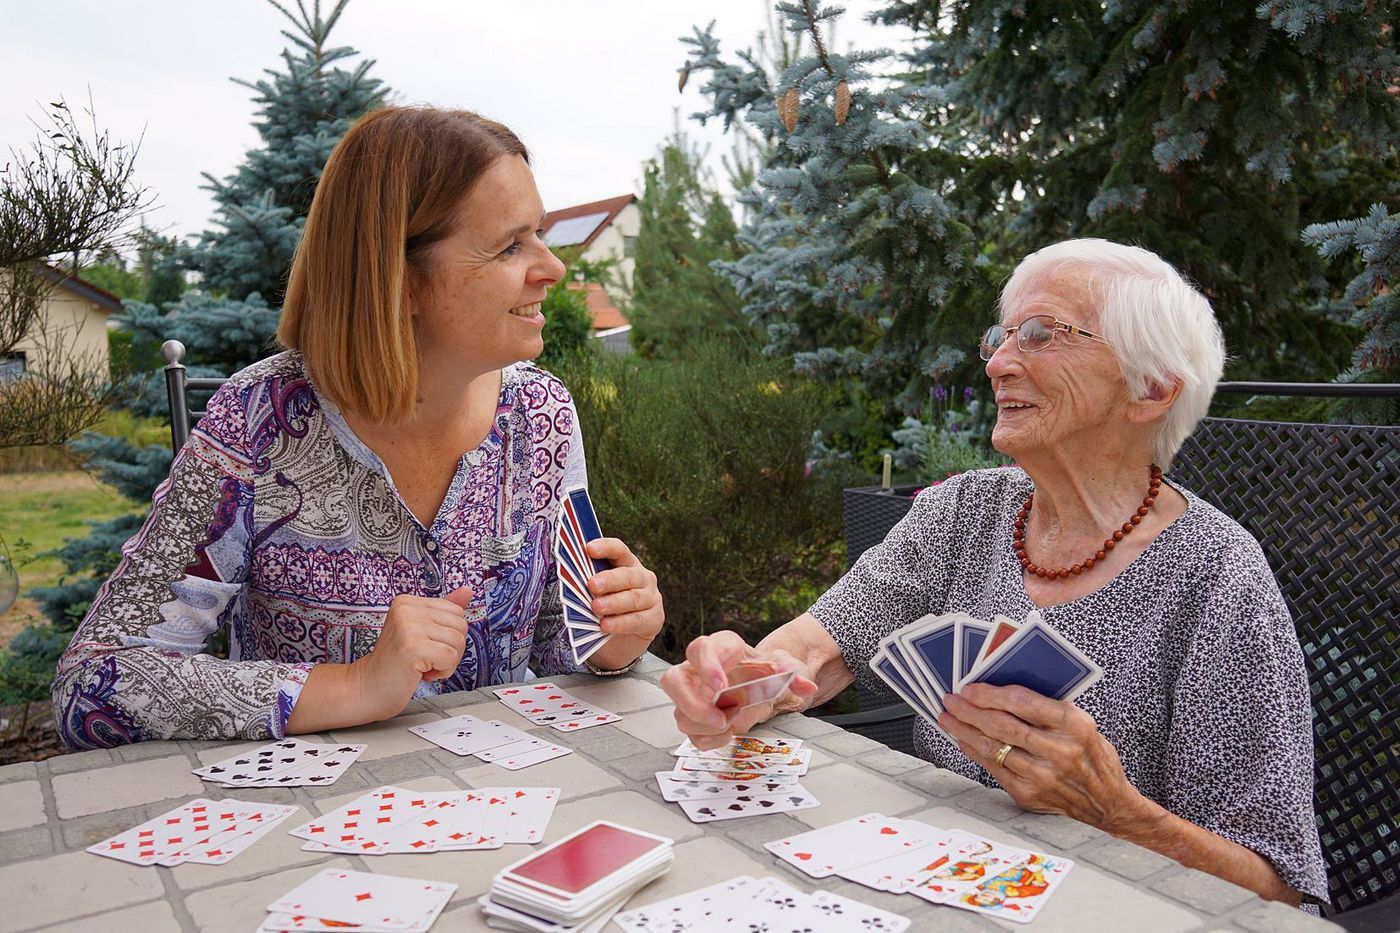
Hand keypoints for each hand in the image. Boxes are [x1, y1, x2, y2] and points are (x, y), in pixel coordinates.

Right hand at [351, 586, 474, 719]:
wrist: (368, 689)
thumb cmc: (395, 664)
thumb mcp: (421, 631)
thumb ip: (443, 611)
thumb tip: (467, 591)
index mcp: (408, 601)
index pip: (456, 611)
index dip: (448, 636)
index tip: (425, 646)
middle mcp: (407, 609)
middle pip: (461, 625)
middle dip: (451, 649)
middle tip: (425, 659)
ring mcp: (408, 627)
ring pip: (459, 642)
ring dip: (446, 662)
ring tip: (422, 666)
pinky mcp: (413, 648)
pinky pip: (450, 658)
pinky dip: (443, 671)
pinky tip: (422, 673)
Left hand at [577, 537, 662, 669]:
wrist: (617, 641)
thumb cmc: (603, 610)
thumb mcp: (595, 595)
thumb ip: (588, 586)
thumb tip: (570, 580)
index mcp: (626, 564)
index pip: (619, 550)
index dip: (606, 548)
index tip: (589, 549)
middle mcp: (643, 577)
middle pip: (628, 575)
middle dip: (609, 579)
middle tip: (592, 584)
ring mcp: (652, 598)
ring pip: (634, 598)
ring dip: (614, 603)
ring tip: (596, 607)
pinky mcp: (655, 619)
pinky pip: (638, 620)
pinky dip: (621, 623)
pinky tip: (606, 625)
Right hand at [659, 630, 817, 750]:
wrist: (766, 683)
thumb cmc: (769, 670)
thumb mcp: (788, 667)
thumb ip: (795, 673)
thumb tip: (805, 686)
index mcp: (721, 648)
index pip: (701, 648)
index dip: (706, 666)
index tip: (721, 686)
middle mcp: (699, 670)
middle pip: (673, 680)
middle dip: (691, 703)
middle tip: (719, 717)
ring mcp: (693, 694)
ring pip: (679, 712)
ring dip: (705, 725)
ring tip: (732, 721)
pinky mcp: (694, 717)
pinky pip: (691, 734)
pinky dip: (709, 739)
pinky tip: (728, 732)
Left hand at [939, 683, 1147, 830]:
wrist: (1107, 803)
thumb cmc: (1092, 755)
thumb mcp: (1082, 723)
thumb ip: (1047, 708)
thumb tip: (1000, 689)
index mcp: (1074, 725)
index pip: (1022, 703)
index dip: (990, 694)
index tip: (970, 687)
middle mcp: (1058, 751)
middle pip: (1002, 725)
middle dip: (970, 710)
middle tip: (952, 700)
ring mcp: (1042, 775)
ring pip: (993, 747)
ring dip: (965, 730)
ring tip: (949, 717)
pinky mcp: (1029, 794)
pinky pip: (994, 767)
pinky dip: (974, 751)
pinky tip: (964, 739)